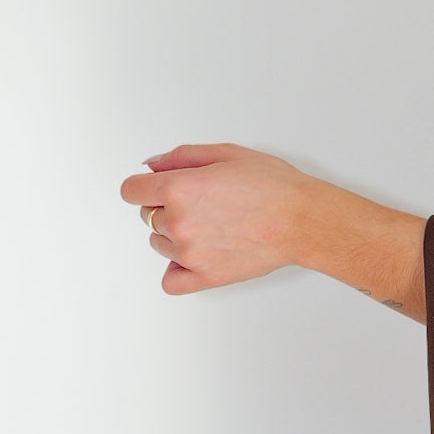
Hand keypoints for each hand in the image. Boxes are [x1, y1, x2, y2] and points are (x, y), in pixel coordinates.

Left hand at [120, 147, 427, 313]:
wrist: (302, 220)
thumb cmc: (273, 187)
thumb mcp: (225, 154)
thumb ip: (181, 157)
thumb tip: (154, 165)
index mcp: (178, 189)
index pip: (131, 190)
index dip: (143, 186)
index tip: (152, 188)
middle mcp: (178, 222)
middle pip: (146, 216)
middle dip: (165, 207)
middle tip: (200, 202)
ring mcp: (188, 253)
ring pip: (158, 243)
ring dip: (173, 234)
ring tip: (209, 225)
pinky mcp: (203, 277)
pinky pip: (170, 280)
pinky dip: (176, 269)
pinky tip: (193, 256)